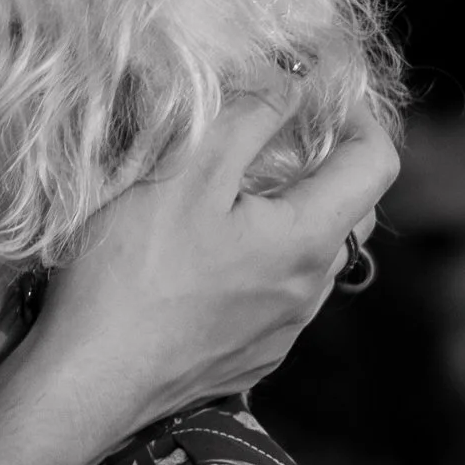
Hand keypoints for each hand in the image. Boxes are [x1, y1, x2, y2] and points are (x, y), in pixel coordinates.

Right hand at [0, 92, 395, 464]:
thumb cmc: (129, 273)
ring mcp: (280, 334)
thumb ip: (247, 116)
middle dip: (325, 170)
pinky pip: (271, 303)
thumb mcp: (183, 173)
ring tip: (224, 205)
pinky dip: (254, 271)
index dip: (361, 118)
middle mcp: (310, 291)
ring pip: (309, 262)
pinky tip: (197, 269)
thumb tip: (293, 81)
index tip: (322, 96)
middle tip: (270, 145)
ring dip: (285, 224)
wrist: (86, 383)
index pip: (377, 164)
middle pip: (350, 215)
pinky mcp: (245, 363)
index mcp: (308, 238)